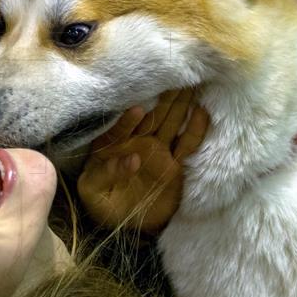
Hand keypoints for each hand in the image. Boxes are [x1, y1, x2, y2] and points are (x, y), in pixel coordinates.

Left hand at [77, 88, 208, 232]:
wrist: (125, 223)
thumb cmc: (103, 204)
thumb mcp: (94, 192)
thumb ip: (107, 174)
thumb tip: (132, 159)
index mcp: (113, 146)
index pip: (120, 129)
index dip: (128, 121)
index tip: (138, 111)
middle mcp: (137, 143)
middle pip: (151, 117)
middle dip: (162, 97)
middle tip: (174, 73)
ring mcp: (157, 151)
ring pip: (170, 123)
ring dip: (180, 105)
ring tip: (190, 84)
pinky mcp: (174, 165)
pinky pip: (187, 145)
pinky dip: (195, 130)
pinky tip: (202, 112)